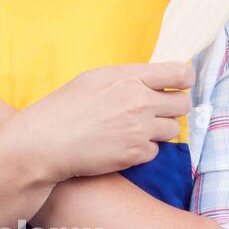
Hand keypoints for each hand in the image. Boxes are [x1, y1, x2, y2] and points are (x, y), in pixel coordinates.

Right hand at [15, 61, 194, 182]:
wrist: (45, 142)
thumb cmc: (63, 108)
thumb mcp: (94, 79)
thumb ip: (128, 78)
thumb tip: (153, 81)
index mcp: (129, 78)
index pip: (180, 74)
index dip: (183, 81)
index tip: (177, 87)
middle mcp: (140, 102)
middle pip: (183, 103)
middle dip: (173, 108)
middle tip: (154, 113)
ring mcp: (140, 129)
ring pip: (173, 129)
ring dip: (158, 130)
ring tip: (132, 130)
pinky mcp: (136, 154)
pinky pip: (155, 151)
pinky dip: (142, 150)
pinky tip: (120, 146)